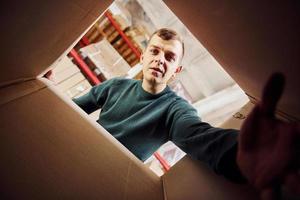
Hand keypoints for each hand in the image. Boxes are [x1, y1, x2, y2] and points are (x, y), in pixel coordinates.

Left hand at [237, 73, 299, 198]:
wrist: (246, 155)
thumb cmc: (259, 134)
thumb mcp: (262, 114)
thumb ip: (270, 97)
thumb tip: (278, 73)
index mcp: (293, 137)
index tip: (297, 128)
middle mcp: (292, 155)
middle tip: (297, 163)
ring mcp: (281, 171)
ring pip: (295, 181)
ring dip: (298, 183)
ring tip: (296, 183)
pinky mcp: (267, 183)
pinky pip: (272, 194)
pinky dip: (273, 198)